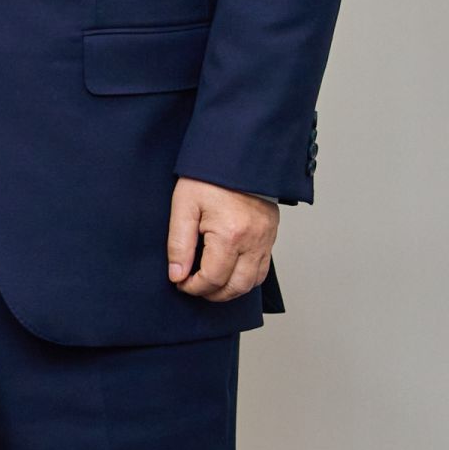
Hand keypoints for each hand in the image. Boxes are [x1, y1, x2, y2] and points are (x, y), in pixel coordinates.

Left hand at [167, 178, 277, 299]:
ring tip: (211, 283)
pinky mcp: (271, 235)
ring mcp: (265, 239)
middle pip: (235, 287)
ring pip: (252, 282)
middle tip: (194, 287)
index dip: (192, 287)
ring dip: (231, 289)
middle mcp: (253, 241)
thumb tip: (177, 275)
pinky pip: (263, 269)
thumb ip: (179, 244)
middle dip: (212, 294)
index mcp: (230, 234)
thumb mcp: (184, 205)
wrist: (238, 155)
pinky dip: (246, 278)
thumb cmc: (209, 176)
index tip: (180, 282)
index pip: (212, 279)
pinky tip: (230, 272)